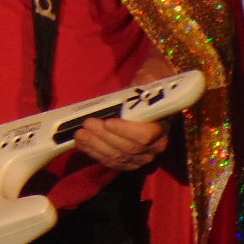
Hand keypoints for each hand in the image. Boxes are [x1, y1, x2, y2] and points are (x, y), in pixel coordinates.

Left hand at [73, 50, 176, 171]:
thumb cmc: (147, 88)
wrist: (147, 99)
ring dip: (96, 145)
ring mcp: (142, 158)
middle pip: (128, 148)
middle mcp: (155, 147)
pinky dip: (95, 153)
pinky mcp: (128, 163)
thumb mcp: (149, 80)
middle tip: (87, 123)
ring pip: (117, 157)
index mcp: (163, 126)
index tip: (109, 122)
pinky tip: (81, 143)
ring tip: (80, 133)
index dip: (126, 131)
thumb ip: (147, 83)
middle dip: (104, 137)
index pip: (146, 136)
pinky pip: (111, 162)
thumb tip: (143, 81)